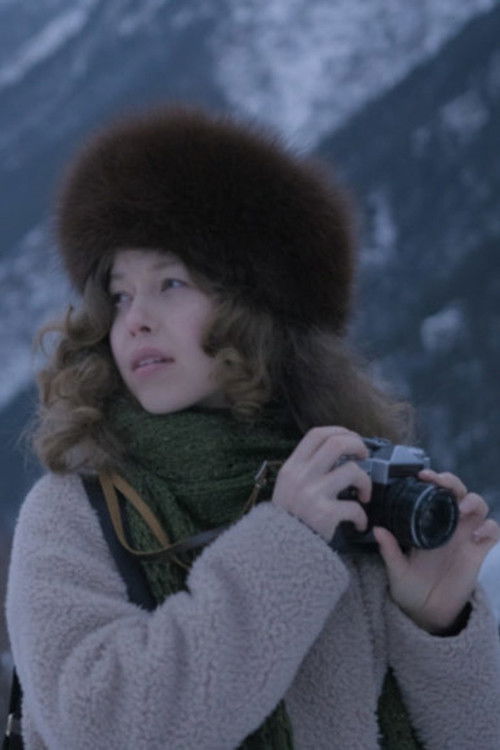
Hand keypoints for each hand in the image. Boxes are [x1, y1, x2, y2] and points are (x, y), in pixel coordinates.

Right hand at [271, 426, 371, 541]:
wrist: (278, 551)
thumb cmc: (288, 518)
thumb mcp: (287, 487)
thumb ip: (305, 470)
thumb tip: (335, 454)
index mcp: (291, 467)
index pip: (316, 434)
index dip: (339, 431)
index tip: (351, 439)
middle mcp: (301, 476)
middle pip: (337, 444)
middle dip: (358, 445)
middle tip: (364, 456)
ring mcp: (313, 494)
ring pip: (352, 471)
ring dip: (366, 482)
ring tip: (364, 495)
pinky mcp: (325, 514)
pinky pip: (355, 507)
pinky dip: (362, 516)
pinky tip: (359, 523)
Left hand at [374, 469, 499, 633]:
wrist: (427, 613)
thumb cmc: (409, 587)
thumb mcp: (396, 569)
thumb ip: (389, 550)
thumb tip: (377, 530)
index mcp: (427, 523)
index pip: (435, 492)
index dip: (434, 480)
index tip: (423, 476)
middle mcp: (448, 525)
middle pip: (459, 492)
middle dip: (453, 483)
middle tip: (442, 485)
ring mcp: (465, 537)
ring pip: (479, 507)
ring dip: (473, 502)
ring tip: (461, 509)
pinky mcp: (479, 553)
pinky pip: (492, 532)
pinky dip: (489, 529)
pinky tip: (477, 535)